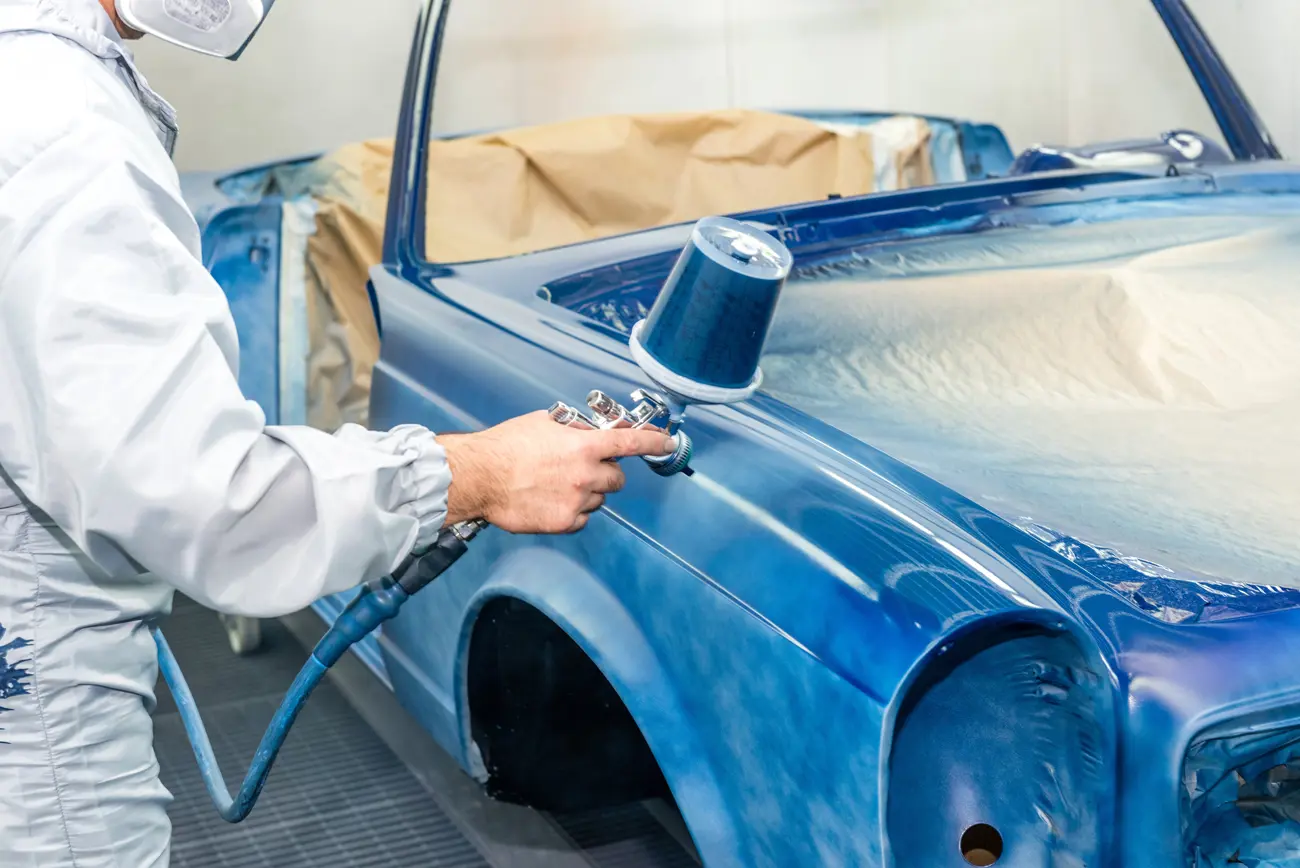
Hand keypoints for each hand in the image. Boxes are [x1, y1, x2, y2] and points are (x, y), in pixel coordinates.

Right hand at [437, 410, 676, 533]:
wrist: (479, 477)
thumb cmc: (506, 447)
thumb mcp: (544, 423)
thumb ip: (575, 430)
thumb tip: (593, 431)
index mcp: (584, 446)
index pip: (631, 443)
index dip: (654, 442)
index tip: (667, 443)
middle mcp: (586, 474)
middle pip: (617, 478)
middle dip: (606, 472)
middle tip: (583, 468)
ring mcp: (577, 501)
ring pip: (600, 498)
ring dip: (588, 492)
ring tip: (557, 484)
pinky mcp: (565, 522)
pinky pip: (583, 518)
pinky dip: (575, 511)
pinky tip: (552, 500)